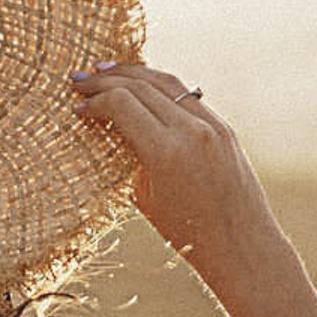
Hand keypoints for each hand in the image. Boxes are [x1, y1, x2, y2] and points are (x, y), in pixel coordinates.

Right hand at [72, 64, 275, 276]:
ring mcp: (212, 125)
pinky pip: (186, 95)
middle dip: (106, 80)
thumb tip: (114, 127)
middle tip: (79, 79)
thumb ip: (131, 156)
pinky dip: (159, 86)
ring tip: (106, 70)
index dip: (94, 102)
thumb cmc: (186, 234)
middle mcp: (191, 130)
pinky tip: (141, 86)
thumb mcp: (145, 197)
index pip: (122, 104)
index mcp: (166, 152)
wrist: (240, 246)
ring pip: (166, 82)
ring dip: (133, 73)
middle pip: (141, 86)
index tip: (76, 107)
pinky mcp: (223, 127)